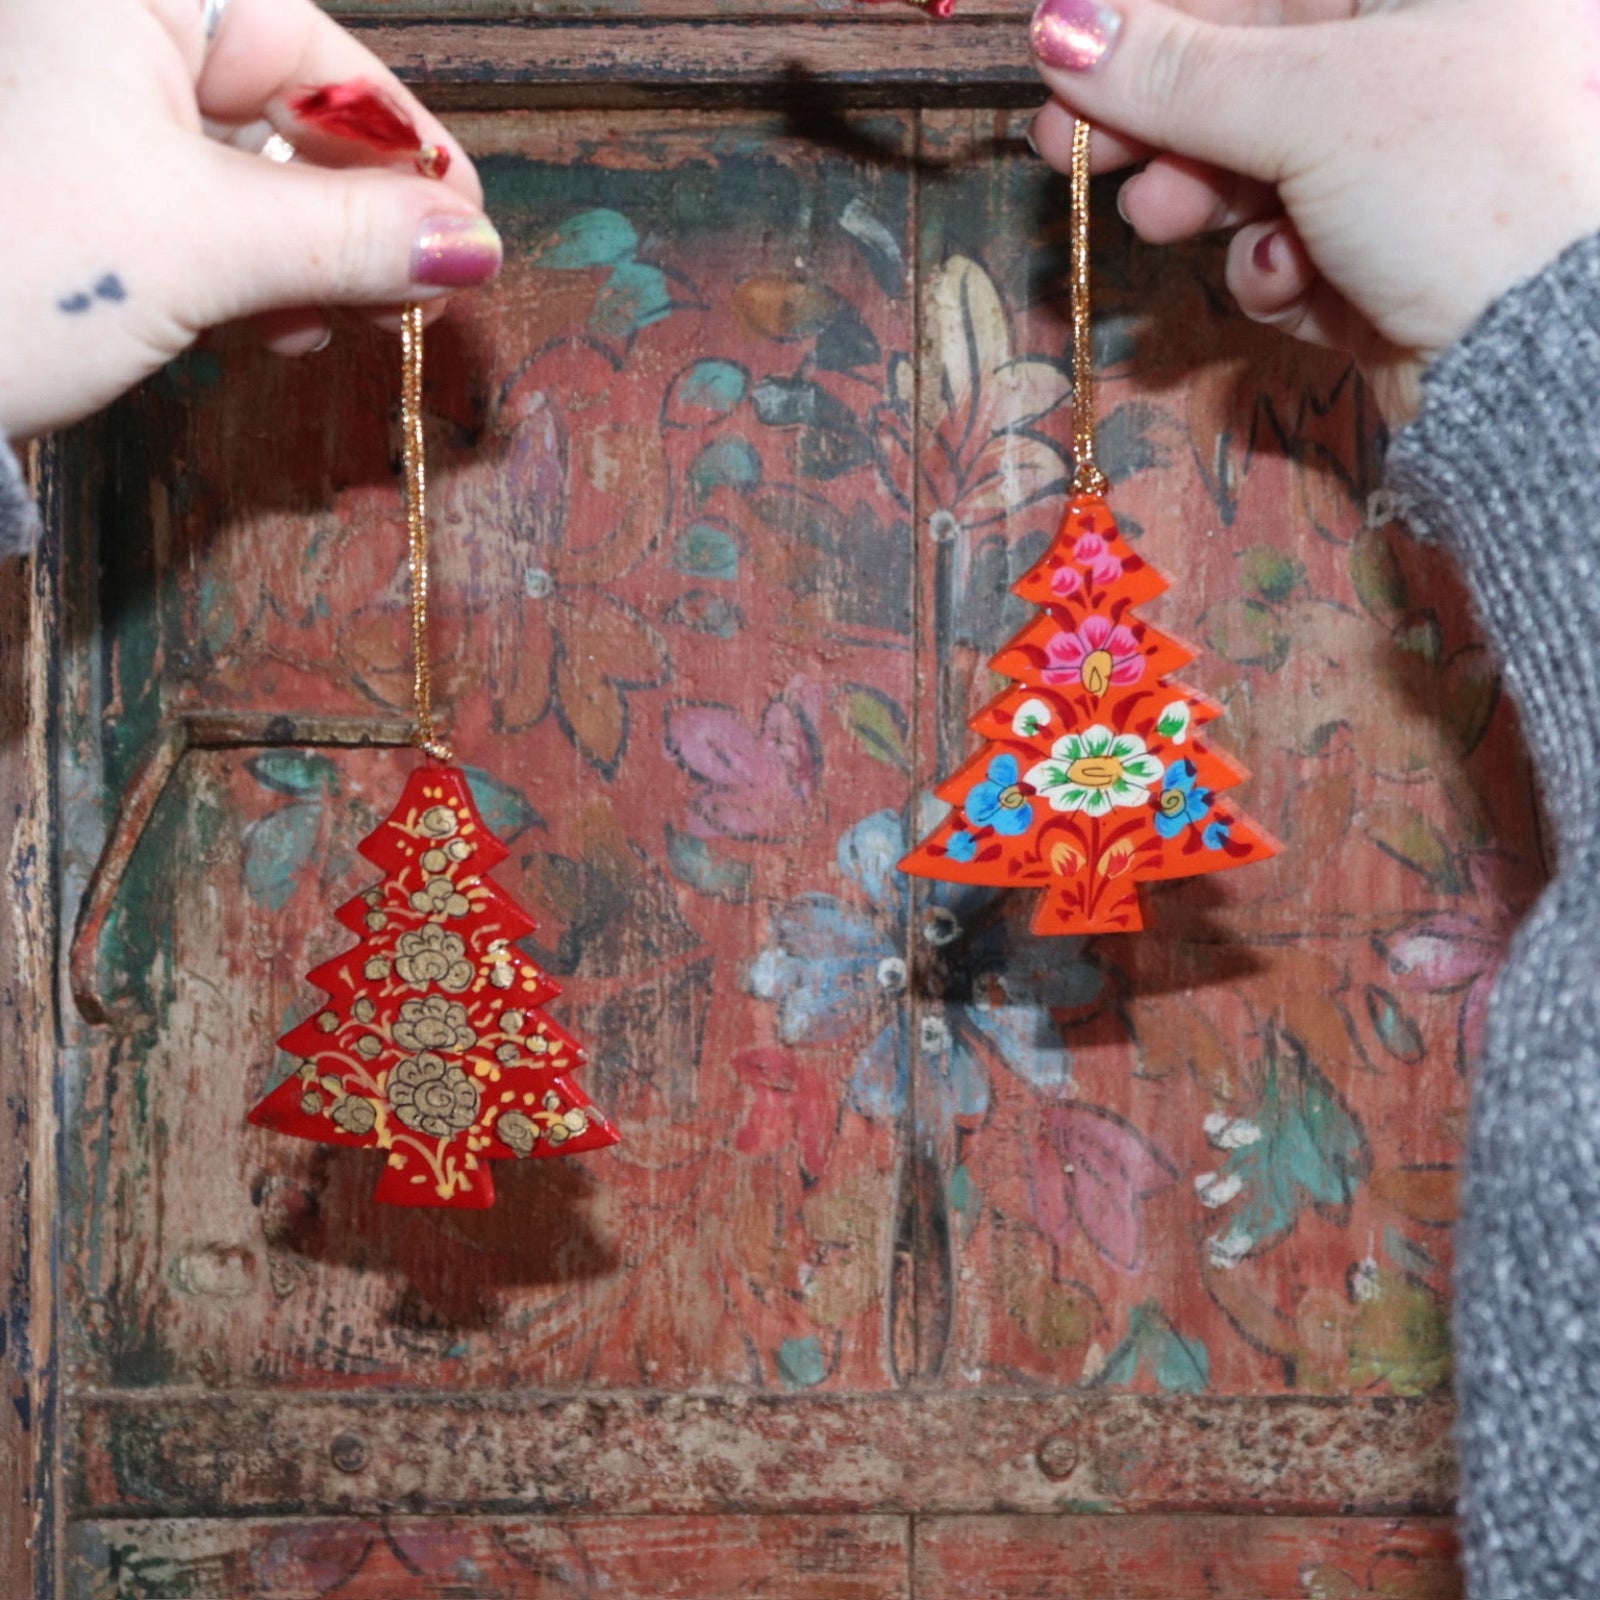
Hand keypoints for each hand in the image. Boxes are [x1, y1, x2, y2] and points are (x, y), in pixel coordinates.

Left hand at [0, 0, 500, 437]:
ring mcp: (74, 117)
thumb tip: (474, 243)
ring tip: (340, 322)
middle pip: (278, 109)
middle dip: (352, 211)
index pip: (312, 46)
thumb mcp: (199, 246)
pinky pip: (187, 216)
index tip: (464, 223)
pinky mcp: (64, 195)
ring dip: (305, 256)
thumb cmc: (4, 268)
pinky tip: (274, 325)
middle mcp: (94, 35)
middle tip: (412, 291)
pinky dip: (243, 273)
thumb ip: (351, 237)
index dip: (399, 139)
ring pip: (238, 173)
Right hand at [1027, 0, 1599, 422]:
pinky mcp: (1380, 252)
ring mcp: (1398, 164)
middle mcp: (1418, 61)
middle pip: (1245, 79)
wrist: (1536, 353)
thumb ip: (1175, 72)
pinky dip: (1272, 266)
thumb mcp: (1304, 106)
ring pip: (1255, 170)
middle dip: (1158, 127)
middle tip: (1070, 155)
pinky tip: (1293, 281)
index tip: (1062, 57)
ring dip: (1202, 201)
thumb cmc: (1456, 184)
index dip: (1148, 24)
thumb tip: (1060, 25)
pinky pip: (1289, 244)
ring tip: (1166, 221)